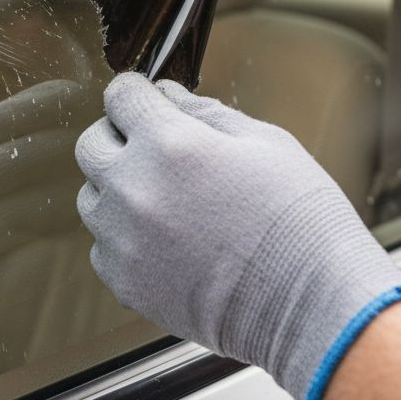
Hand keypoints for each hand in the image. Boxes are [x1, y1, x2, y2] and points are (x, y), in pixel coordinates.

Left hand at [75, 73, 400, 399]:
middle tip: (153, 149)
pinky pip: (103, 247)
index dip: (136, 93)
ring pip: (91, 198)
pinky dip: (125, 239)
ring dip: (118, 190)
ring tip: (168, 203)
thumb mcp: (265, 143)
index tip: (146, 101)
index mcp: (169, 143)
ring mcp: (123, 239)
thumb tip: (169, 96)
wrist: (310, 306)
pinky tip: (168, 242)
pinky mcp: (125, 282)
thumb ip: (206, 112)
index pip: (120, 96)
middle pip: (90, 144)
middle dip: (117, 138)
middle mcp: (134, 188)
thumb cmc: (299, 221)